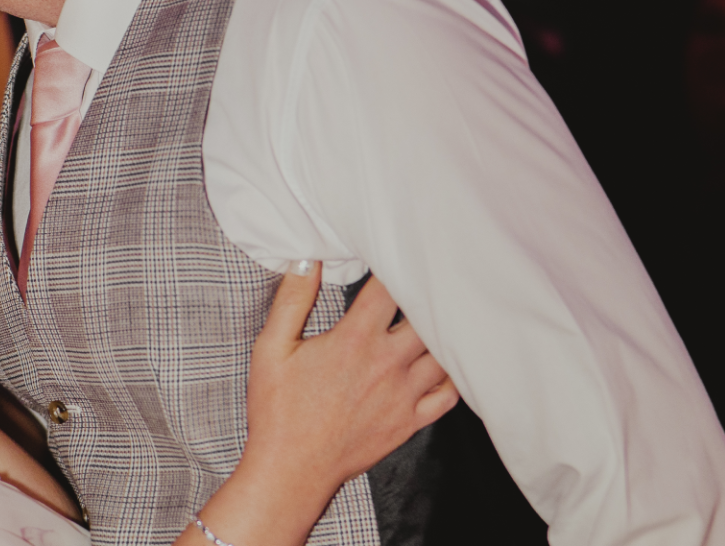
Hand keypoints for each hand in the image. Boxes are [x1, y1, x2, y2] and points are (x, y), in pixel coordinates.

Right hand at [243, 264, 456, 490]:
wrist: (292, 469)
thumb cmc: (278, 410)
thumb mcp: (272, 348)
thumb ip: (292, 300)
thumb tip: (306, 260)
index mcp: (355, 340)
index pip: (389, 289)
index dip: (396, 266)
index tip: (398, 254)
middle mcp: (387, 364)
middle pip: (427, 317)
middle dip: (426, 296)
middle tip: (427, 281)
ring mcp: (404, 395)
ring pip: (443, 353)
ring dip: (441, 333)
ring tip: (439, 316)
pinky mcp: (410, 422)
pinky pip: (448, 395)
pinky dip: (452, 375)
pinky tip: (444, 363)